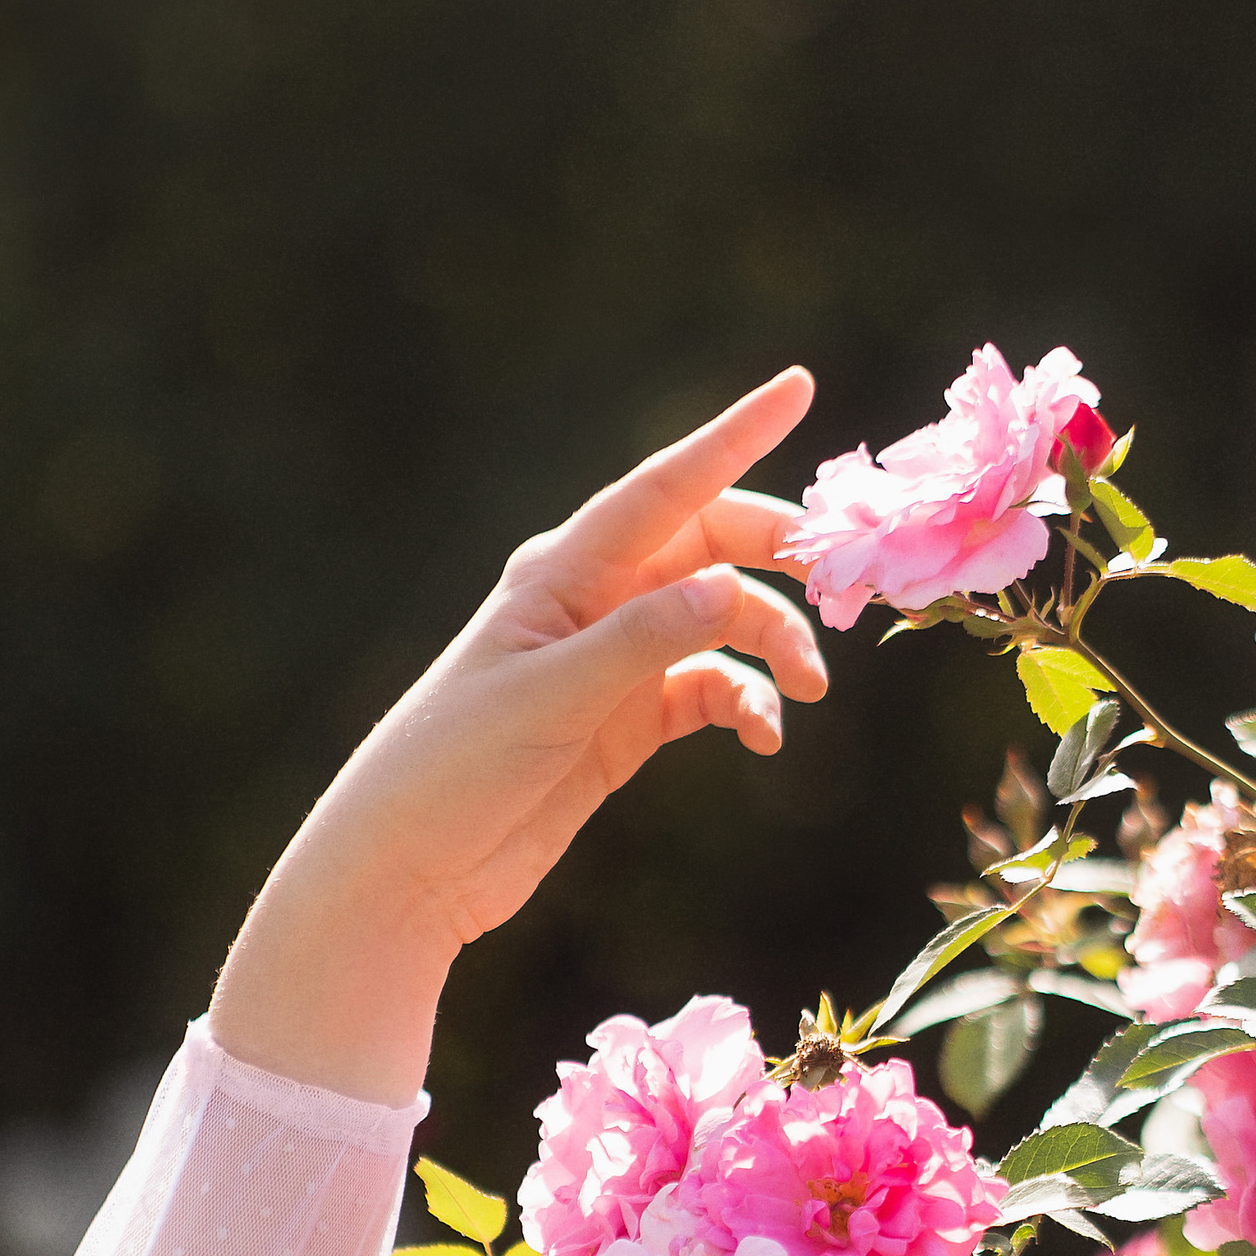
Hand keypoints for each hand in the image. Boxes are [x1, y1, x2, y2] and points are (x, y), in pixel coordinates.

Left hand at [209, 370, 824, 1100]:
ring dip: (773, 643)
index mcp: (562, 569)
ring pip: (721, 620)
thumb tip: (729, 587)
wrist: (408, 867)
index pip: (665, 487)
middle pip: (711, 546)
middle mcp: (594, 600)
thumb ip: (640, 642)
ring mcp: (613, 660)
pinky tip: (765, 739)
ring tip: (809, 687)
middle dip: (780, 559)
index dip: (734, 436)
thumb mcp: (549, 698)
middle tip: (847, 584)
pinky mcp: (626, 720)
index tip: (799, 388)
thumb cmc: (454, 767)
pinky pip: (710, 688)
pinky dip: (747, 704)